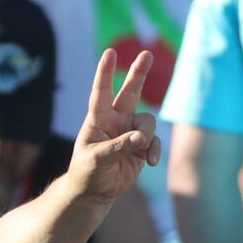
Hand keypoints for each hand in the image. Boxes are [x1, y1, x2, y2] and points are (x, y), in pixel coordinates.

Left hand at [67, 49, 161, 203]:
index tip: (110, 52)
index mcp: (97, 119)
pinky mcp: (141, 144)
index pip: (100, 92)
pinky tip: (151, 162)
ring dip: (147, 136)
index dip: (105, 73)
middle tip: (147, 53)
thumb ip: (119, 147)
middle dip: (138, 73)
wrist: (95, 191)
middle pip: (129, 92)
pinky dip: (155, 150)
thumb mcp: (97, 159)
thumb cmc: (88, 171)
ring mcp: (129, 131)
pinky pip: (154, 140)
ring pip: (147, 122)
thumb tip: (142, 137)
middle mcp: (115, 120)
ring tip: (140, 152)